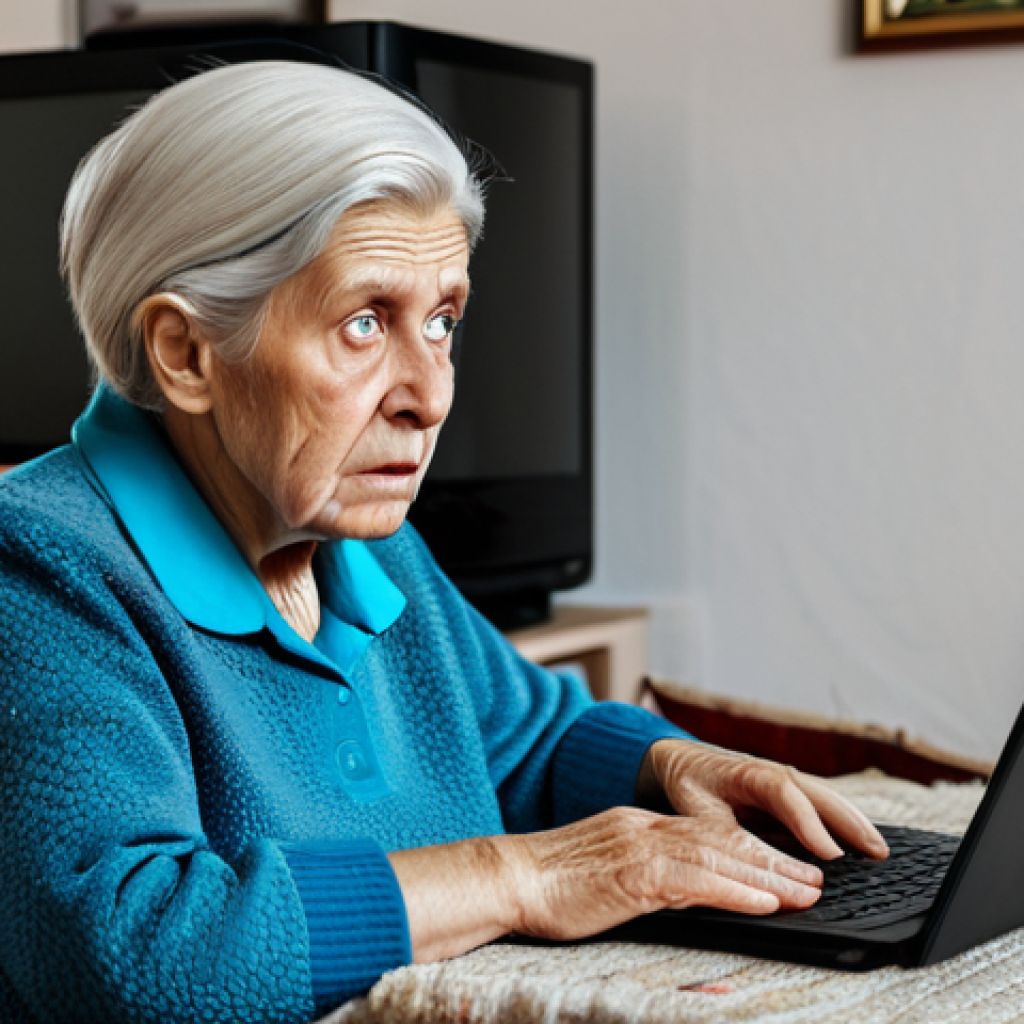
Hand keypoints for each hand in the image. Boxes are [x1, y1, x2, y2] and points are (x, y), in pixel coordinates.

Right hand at [503, 804, 825, 942]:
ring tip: (807, 890)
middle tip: (815, 877)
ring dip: (768, 875)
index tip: (784, 867)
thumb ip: (645, 874)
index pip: (706, 834)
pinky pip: (695, 881)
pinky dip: (735, 890)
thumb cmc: (548, 883)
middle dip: (773, 860)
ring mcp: (639, 848)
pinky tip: (765, 900)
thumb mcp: (605, 871)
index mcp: (639, 827)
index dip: (751, 850)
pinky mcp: (632, 874)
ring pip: (719, 856)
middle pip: (722, 840)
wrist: (509, 877)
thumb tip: (681, 892)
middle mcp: (645, 829)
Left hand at [640, 739, 889, 861]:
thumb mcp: (697, 811)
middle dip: (849, 822)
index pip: (787, 796)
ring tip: (879, 848)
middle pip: (818, 793)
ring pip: (824, 797)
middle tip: (877, 852)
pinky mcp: (784, 791)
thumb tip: (748, 858)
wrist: (677, 760)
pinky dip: (840, 819)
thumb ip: (722, 831)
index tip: (832, 855)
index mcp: (749, 773)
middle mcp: (772, 773)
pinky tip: (859, 838)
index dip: (811, 825)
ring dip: (852, 820)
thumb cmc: (687, 784)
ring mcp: (782, 779)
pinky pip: (817, 803)